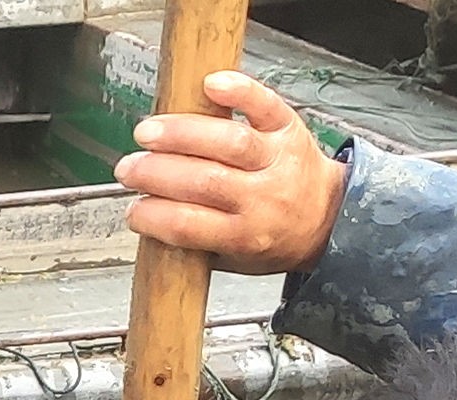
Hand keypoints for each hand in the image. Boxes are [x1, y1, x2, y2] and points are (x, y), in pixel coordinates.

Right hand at [113, 71, 344, 275]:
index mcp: (246, 236)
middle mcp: (264, 198)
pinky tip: (209, 84)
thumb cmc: (271, 238)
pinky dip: (238, 91)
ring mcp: (277, 159)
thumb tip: (146, 213)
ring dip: (181, 134)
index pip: (188, 225)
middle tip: (129, 169)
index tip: (131, 210)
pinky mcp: (287, 127)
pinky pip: (265, 105)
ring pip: (228, 142)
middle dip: (155, 172)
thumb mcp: (232, 258)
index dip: (151, 216)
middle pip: (203, 180)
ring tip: (147, 133)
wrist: (327, 218)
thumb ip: (194, 242)